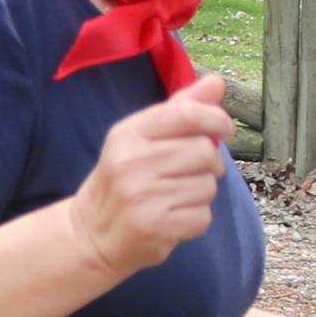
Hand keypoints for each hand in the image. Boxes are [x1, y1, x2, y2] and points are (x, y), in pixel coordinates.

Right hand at [64, 73, 237, 274]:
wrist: (91, 235)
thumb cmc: (122, 181)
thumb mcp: (140, 139)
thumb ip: (179, 109)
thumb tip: (216, 81)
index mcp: (126, 134)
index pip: (186, 114)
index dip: (216, 118)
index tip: (224, 129)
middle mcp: (131, 162)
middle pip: (204, 151)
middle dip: (209, 163)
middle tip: (191, 172)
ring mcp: (142, 196)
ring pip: (207, 186)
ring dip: (200, 194)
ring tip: (175, 198)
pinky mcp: (155, 227)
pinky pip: (203, 217)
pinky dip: (195, 220)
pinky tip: (173, 219)